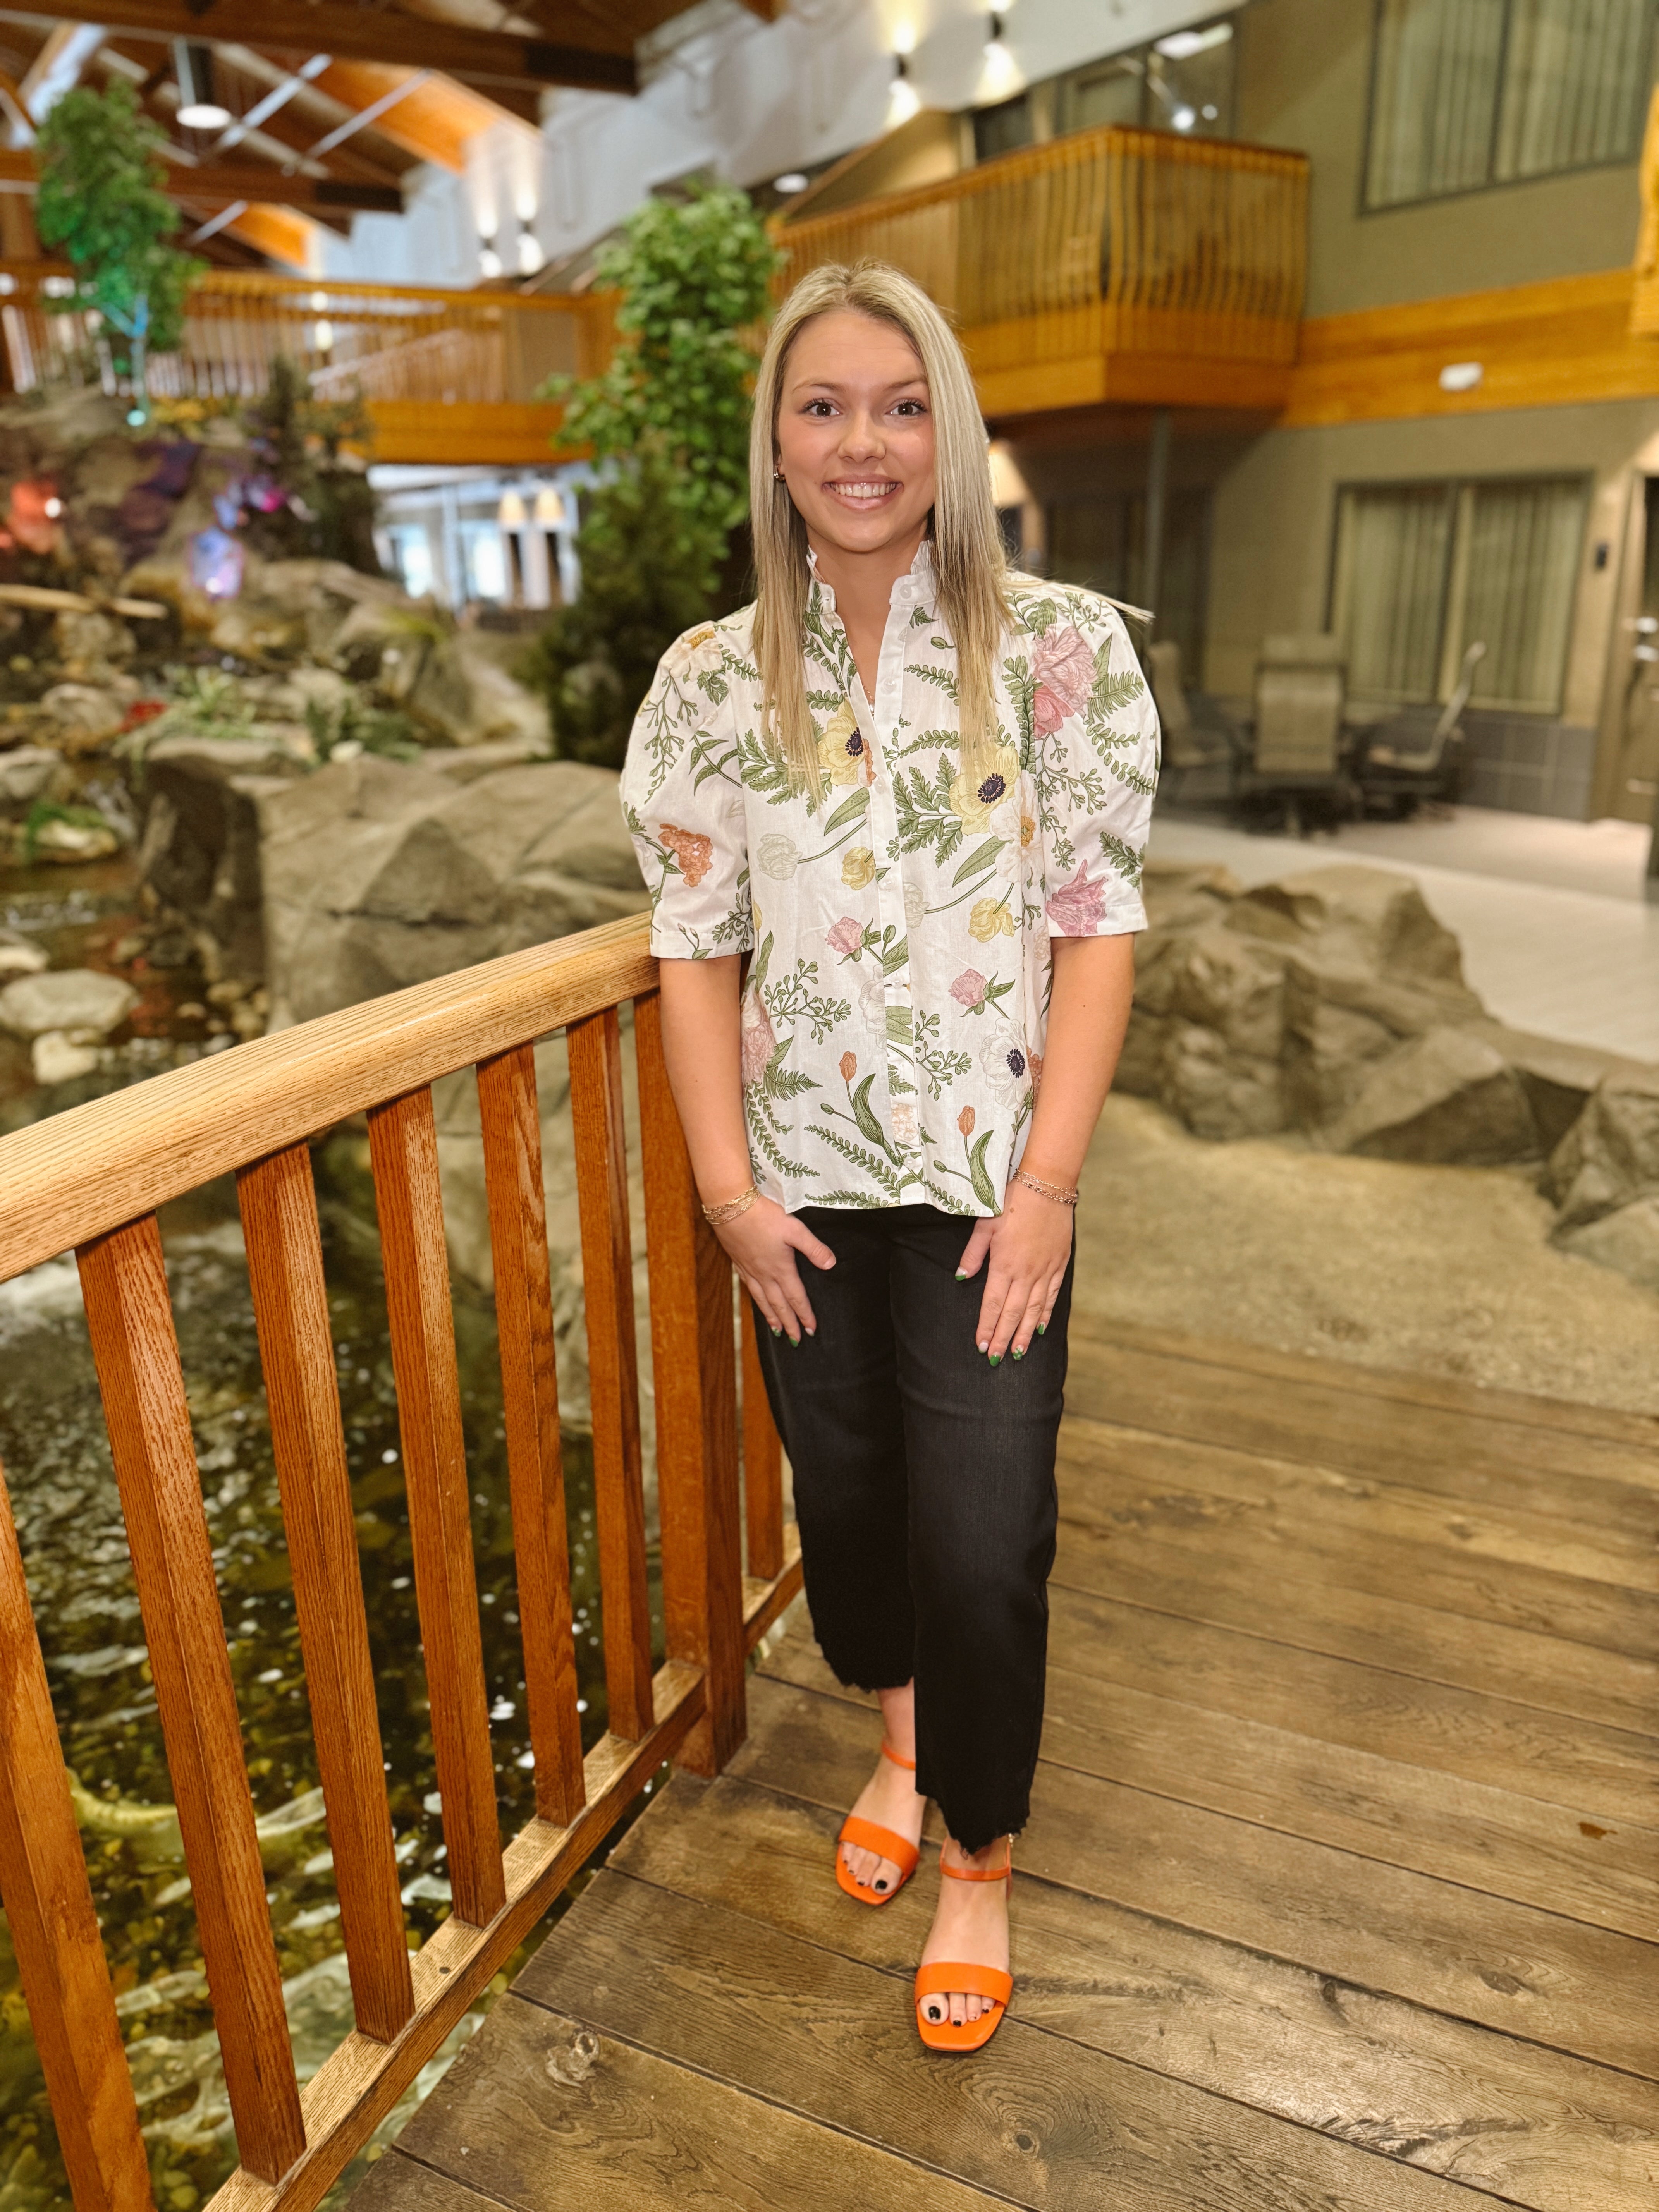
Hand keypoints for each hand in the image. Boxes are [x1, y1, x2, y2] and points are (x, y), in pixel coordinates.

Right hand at [714, 1196, 835, 1342]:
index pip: (796, 1298)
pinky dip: (756, 1301)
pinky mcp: (739, 1262)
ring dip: (771, 1317)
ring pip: (762, 1300)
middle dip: (789, 1323)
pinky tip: (757, 1301)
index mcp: (781, 1269)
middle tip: (796, 1340)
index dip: (805, 1315)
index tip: (811, 1330)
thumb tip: (830, 1264)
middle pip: (779, 1305)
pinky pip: (750, 1289)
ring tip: (777, 1330)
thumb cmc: (764, 1216)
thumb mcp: (795, 1229)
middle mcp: (765, 1275)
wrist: (731, 1208)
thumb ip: (813, 1248)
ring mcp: (750, 1270)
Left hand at [955, 1180, 1071, 1361]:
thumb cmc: (1012, 1201)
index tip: (980, 1346)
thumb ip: (973, 1254)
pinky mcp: (1059, 1265)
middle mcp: (1026, 1272)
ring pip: (1033, 1310)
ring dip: (1023, 1334)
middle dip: (1002, 1338)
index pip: (992, 1304)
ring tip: (1017, 1354)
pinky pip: (1052, 1296)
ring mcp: (1045, 1270)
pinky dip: (1045, 1315)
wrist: (1048, 1185)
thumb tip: (960, 1277)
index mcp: (1004, 1264)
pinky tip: (1039, 1329)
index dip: (986, 1326)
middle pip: (1012, 1313)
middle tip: (996, 1360)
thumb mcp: (985, 1223)